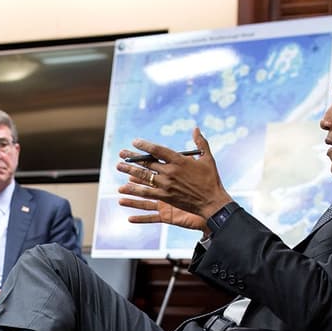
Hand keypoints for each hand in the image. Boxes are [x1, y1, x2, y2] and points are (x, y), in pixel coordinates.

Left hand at [116, 129, 231, 226]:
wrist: (212, 201)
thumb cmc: (211, 179)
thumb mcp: (208, 158)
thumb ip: (200, 142)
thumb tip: (196, 129)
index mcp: (179, 160)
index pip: (157, 150)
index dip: (145, 145)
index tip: (135, 142)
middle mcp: (170, 172)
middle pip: (147, 163)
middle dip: (133, 158)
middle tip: (121, 153)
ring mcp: (166, 185)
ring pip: (144, 177)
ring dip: (130, 171)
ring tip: (119, 166)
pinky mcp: (165, 197)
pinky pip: (147, 192)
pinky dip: (136, 189)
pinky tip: (126, 187)